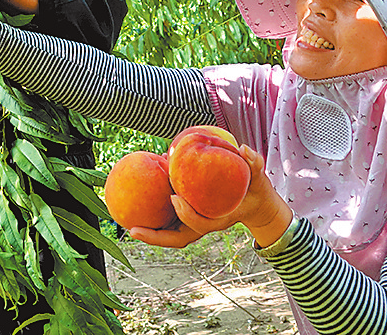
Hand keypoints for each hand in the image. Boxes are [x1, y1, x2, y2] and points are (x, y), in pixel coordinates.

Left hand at [130, 145, 292, 249]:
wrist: (256, 203)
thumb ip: (253, 164)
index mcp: (219, 219)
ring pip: (169, 233)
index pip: (200, 224)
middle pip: (176, 238)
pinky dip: (153, 215)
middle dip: (155, 236)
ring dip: (150, 231)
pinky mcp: (189, 218)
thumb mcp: (258, 178)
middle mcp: (203, 224)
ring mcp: (195, 223)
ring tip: (127, 223)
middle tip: (132, 229)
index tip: (175, 197)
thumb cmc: (254, 190)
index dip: (187, 214)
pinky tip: (136, 197)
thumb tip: (244, 149)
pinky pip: (168, 220)